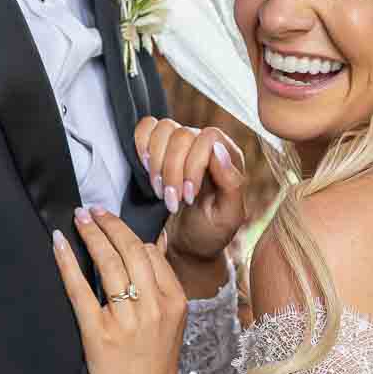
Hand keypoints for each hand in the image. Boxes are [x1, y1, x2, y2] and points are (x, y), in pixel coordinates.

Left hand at [52, 206, 192, 373]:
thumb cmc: (154, 368)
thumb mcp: (171, 324)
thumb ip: (161, 289)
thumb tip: (147, 250)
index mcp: (174, 301)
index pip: (152, 254)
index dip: (129, 234)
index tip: (113, 221)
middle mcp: (153, 307)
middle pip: (130, 250)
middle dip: (109, 224)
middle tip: (92, 209)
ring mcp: (126, 320)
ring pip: (107, 263)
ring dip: (91, 234)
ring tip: (79, 218)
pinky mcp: (98, 333)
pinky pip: (79, 289)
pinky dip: (67, 262)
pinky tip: (59, 242)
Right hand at [136, 117, 245, 273]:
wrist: (187, 246)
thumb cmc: (210, 232)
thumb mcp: (228, 217)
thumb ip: (231, 183)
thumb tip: (219, 151)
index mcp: (228, 156)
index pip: (208, 138)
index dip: (193, 165)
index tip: (188, 196)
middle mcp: (205, 144)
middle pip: (182, 134)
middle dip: (172, 171)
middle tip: (172, 201)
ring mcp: (182, 144)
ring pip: (163, 129)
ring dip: (156, 163)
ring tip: (160, 191)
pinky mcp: (159, 148)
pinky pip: (146, 128)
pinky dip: (141, 145)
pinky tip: (146, 169)